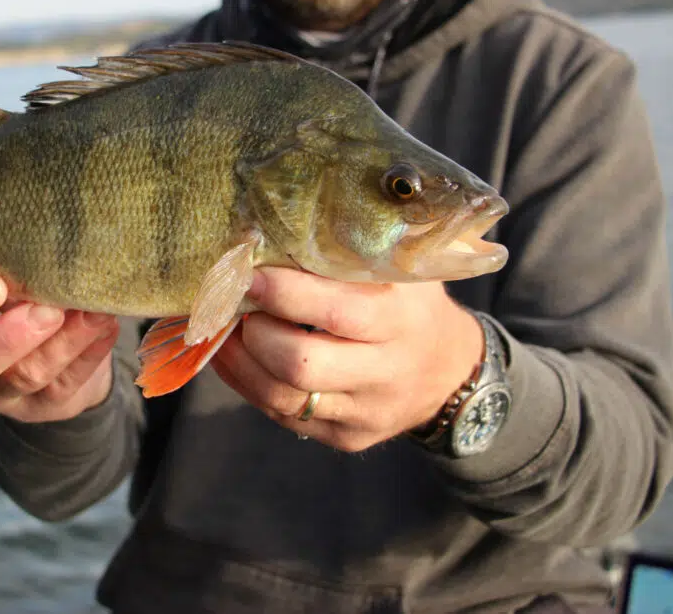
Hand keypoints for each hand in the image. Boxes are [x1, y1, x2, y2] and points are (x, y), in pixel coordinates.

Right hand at [0, 271, 119, 421]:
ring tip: (93, 312)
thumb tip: (44, 231)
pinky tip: (107, 325)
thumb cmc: (24, 286)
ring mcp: (0, 390)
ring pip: (22, 377)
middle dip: (6, 339)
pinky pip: (64, 387)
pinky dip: (88, 353)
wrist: (60, 343)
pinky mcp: (41, 406)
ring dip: (61, 343)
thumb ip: (13, 258)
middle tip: (47, 311)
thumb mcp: (9, 268)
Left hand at [211, 267, 483, 451]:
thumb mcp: (397, 270)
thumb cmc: (410, 303)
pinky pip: (283, 416)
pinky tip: (235, 357)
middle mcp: (386, 372)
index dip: (284, 294)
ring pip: (283, 398)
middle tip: (235, 305)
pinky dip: (249, 384)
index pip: (337, 312)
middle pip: (301, 364)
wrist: (448, 370)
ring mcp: (366, 412)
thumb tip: (270, 234)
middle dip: (256, 333)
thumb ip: (348, 253)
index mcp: (402, 320)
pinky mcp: (347, 437)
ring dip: (241, 362)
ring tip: (224, 330)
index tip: (250, 275)